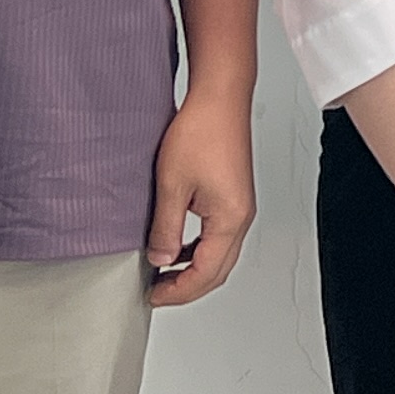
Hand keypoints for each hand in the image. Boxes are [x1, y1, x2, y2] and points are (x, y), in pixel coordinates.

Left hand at [144, 88, 257, 307]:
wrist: (219, 97)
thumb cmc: (201, 131)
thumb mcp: (172, 185)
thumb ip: (166, 228)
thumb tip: (161, 259)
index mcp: (230, 220)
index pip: (205, 273)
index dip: (178, 291)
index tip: (153, 296)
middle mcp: (241, 217)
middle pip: (218, 271)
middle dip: (188, 287)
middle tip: (157, 292)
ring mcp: (240, 207)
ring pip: (220, 255)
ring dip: (194, 269)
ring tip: (164, 272)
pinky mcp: (234, 197)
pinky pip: (219, 236)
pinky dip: (199, 249)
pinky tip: (178, 245)